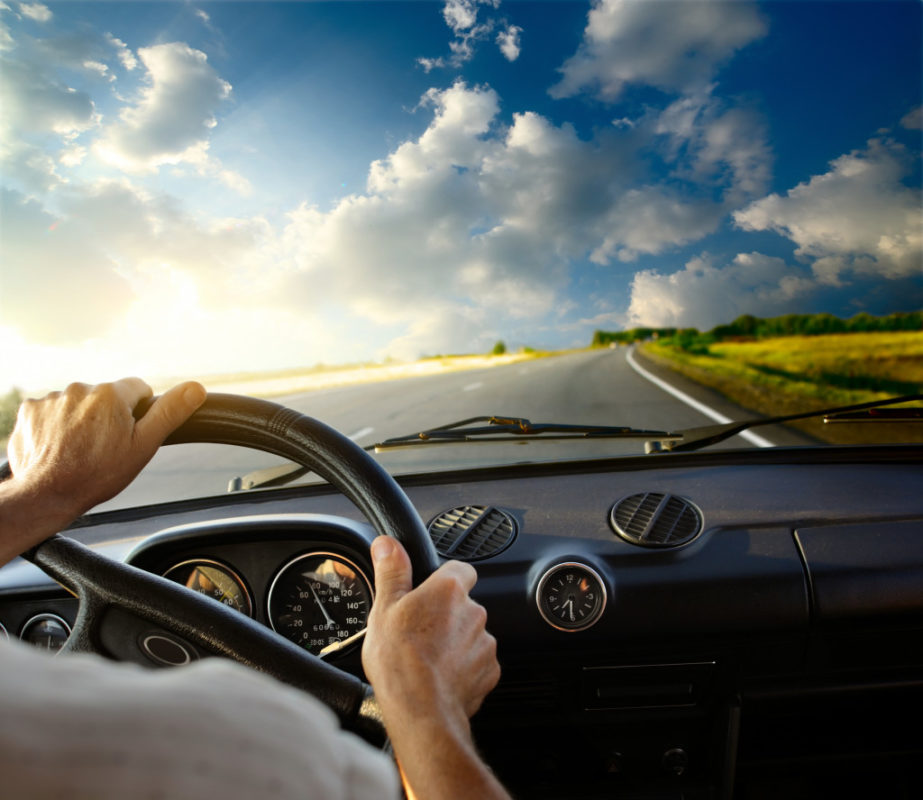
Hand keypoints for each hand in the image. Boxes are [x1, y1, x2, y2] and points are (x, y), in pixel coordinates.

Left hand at [0, 378, 205, 564]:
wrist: (46, 495)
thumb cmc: (97, 474)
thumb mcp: (144, 446)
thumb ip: (170, 412)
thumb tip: (196, 388)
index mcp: (111, 394)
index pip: (138, 388)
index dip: (139, 411)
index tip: (130, 433)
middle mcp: (80, 389)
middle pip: (106, 396)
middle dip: (108, 416)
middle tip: (105, 447)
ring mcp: (52, 399)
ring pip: (78, 404)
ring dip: (81, 420)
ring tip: (79, 450)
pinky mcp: (30, 411)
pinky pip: (51, 411)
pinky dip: (56, 425)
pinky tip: (59, 447)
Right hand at [362, 536, 506, 799]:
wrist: (420, 711)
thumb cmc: (399, 661)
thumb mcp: (384, 608)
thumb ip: (391, 571)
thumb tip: (387, 543)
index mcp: (449, 590)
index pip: (459, 569)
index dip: (444, 579)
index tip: (428, 592)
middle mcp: (474, 612)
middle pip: (463, 604)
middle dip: (446, 616)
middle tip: (418, 632)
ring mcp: (484, 643)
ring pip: (470, 634)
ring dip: (455, 643)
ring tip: (426, 659)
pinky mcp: (490, 671)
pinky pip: (477, 662)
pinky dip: (463, 668)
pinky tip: (439, 677)